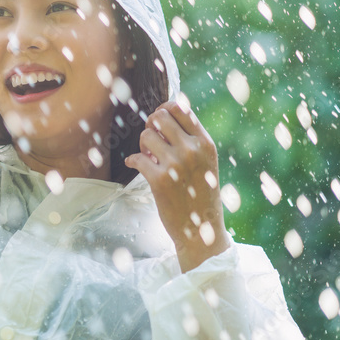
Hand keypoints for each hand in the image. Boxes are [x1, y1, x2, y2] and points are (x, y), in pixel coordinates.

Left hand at [124, 95, 232, 272]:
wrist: (201, 231)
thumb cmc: (201, 193)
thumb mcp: (206, 162)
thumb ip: (191, 139)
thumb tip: (163, 115)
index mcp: (206, 143)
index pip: (180, 107)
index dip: (164, 110)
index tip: (160, 122)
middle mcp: (192, 150)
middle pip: (159, 117)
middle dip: (151, 127)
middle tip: (153, 142)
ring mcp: (175, 164)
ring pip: (145, 136)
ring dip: (143, 146)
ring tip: (150, 158)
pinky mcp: (159, 180)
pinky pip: (136, 158)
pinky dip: (133, 161)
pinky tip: (136, 166)